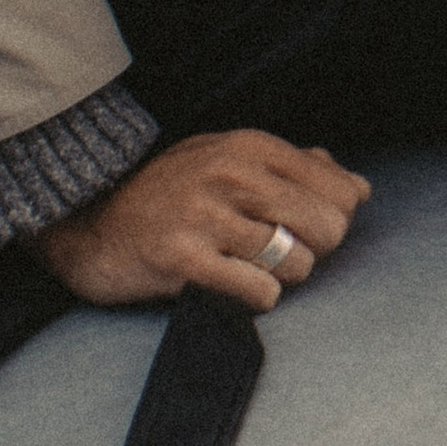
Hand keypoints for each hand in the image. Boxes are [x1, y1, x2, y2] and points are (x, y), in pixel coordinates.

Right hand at [37, 129, 370, 310]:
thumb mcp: (228, 159)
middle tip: (286, 255)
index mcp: (248, 146)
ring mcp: (206, 216)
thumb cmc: (168, 193)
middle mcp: (230, 174)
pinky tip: (236, 288)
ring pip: (297, 262)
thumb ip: (295, 168)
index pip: (335, 187)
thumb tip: (358, 188)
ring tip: (255, 270)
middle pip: (327, 225)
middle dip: (318, 250)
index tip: (312, 229)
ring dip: (285, 277)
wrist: (88, 223)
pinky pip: (259, 290)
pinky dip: (258, 299)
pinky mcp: (184, 259)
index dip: (337, 217)